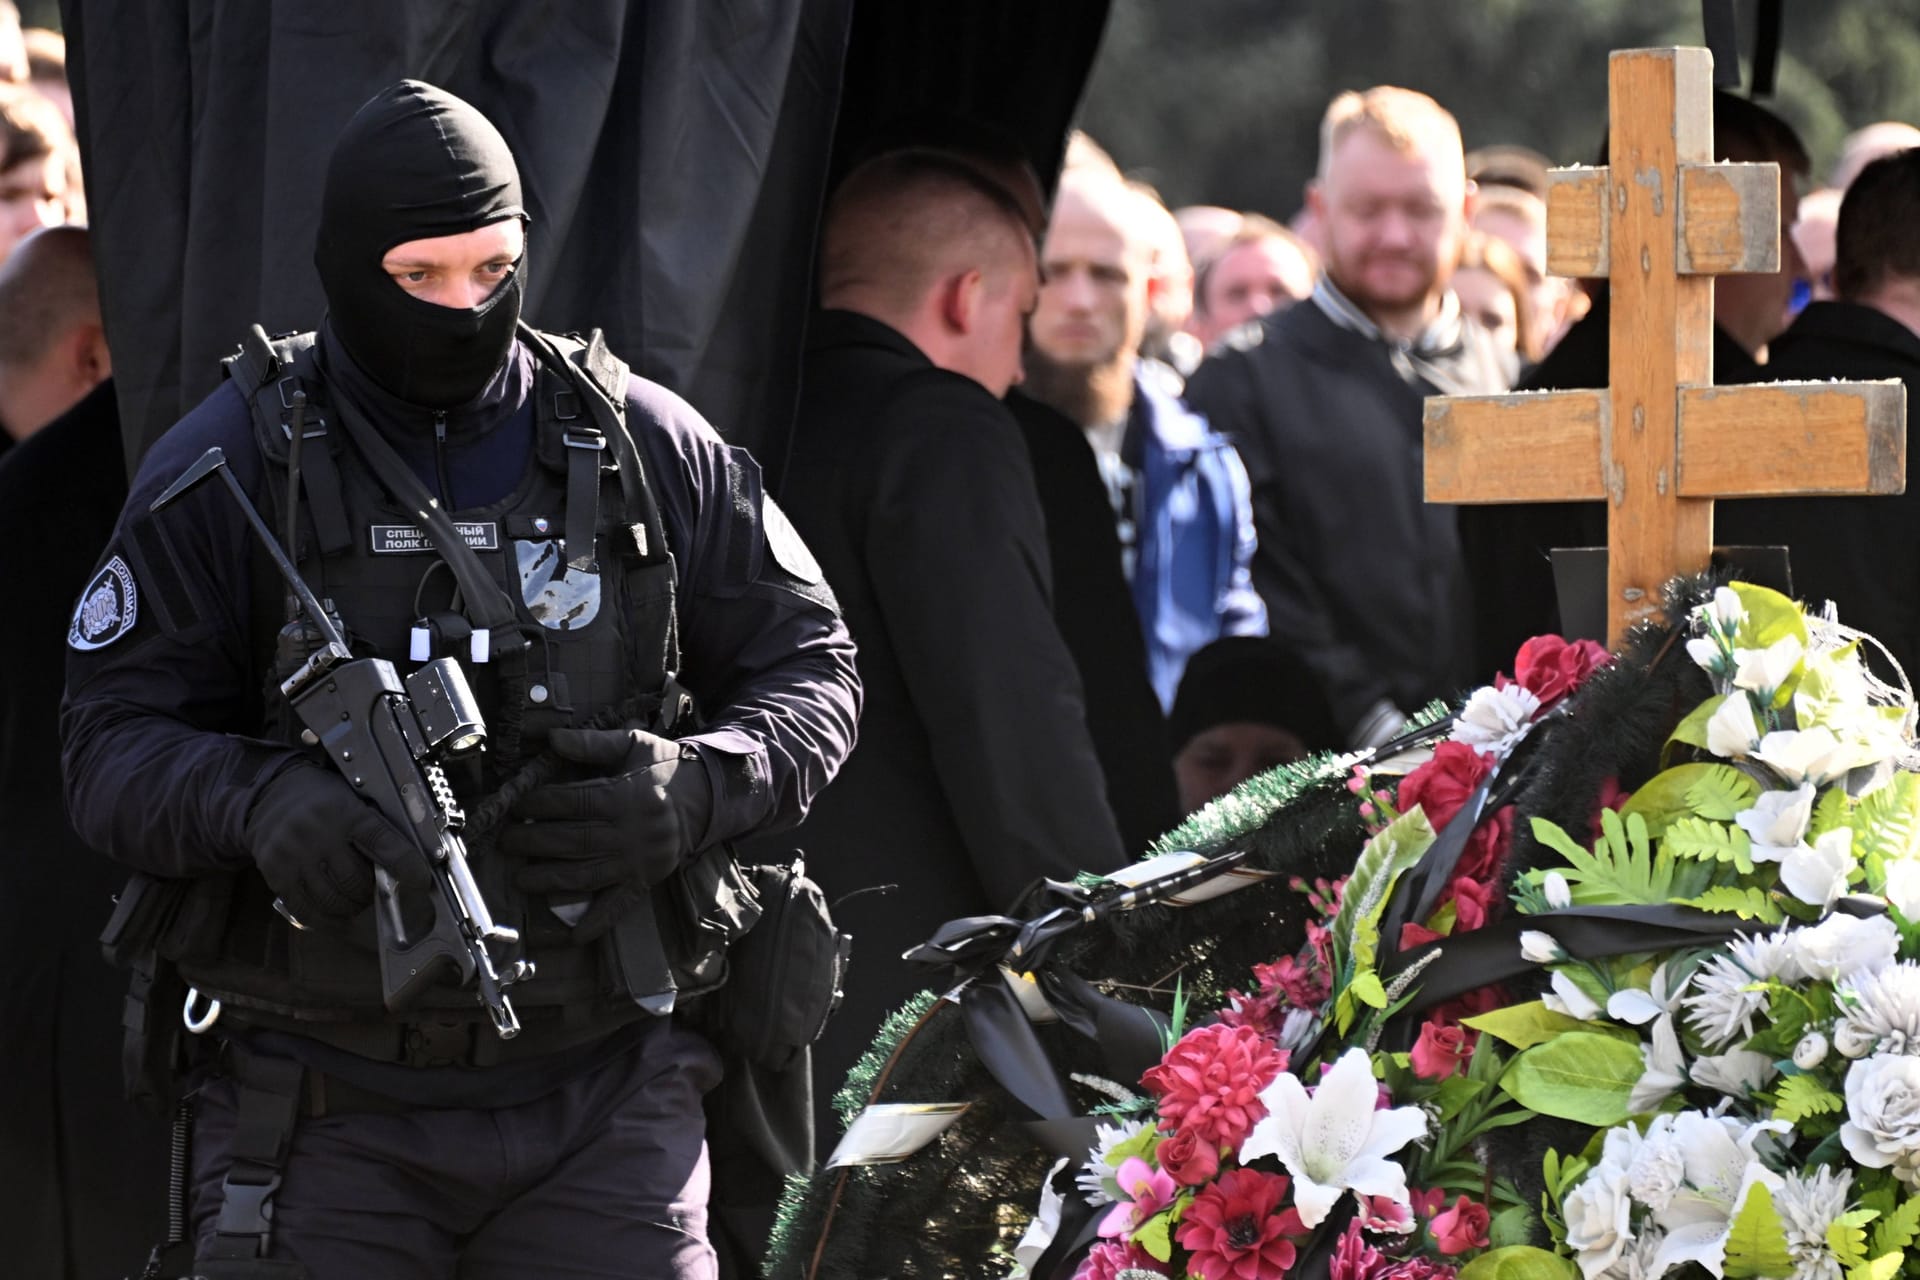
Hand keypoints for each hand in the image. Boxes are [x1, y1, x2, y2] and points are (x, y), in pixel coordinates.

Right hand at [246, 762, 431, 921]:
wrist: (271, 794)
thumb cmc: (322, 800)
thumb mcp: (353, 801)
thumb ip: (375, 830)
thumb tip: (407, 866)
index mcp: (345, 812)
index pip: (384, 843)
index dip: (406, 866)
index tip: (421, 881)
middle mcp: (318, 832)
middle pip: (356, 880)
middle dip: (371, 892)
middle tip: (374, 889)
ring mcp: (293, 855)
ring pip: (333, 900)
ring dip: (351, 907)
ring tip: (355, 900)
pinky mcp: (276, 873)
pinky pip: (306, 909)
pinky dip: (327, 919)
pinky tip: (335, 914)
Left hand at [503, 726, 713, 935]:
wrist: (709, 797)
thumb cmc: (666, 768)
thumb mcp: (635, 745)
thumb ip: (593, 744)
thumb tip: (552, 738)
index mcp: (626, 796)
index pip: (574, 802)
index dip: (541, 804)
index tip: (517, 805)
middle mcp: (630, 832)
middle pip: (574, 840)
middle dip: (535, 842)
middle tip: (506, 842)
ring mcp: (637, 860)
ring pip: (587, 874)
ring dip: (550, 880)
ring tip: (521, 879)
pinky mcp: (645, 880)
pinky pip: (620, 905)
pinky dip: (598, 922)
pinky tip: (575, 935)